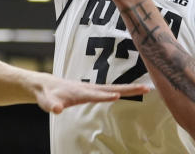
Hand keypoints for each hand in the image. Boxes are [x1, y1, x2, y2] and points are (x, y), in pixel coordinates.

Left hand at [35, 75, 149, 113]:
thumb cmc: (48, 95)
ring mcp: (93, 88)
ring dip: (131, 88)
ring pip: (115, 87)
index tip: (118, 95)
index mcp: (80, 93)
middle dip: (128, 88)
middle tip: (146, 88)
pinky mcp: (95, 90)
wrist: (46, 85)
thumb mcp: (47, 103)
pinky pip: (113, 89)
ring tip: (147, 88)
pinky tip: (135, 90)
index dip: (105, 96)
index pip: (94, 95)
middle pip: (112, 88)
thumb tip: (56, 109)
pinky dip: (125, 89)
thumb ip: (52, 106)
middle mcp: (89, 88)